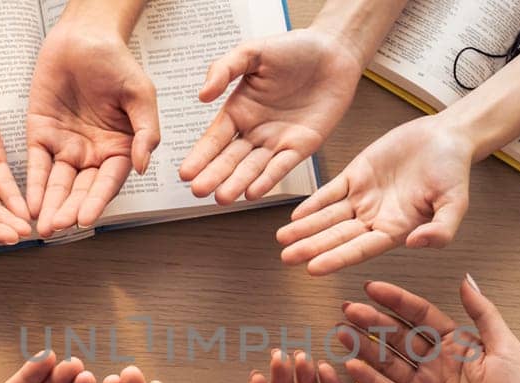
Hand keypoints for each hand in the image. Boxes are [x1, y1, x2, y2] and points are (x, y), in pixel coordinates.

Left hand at [25, 26, 159, 235]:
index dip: (97, 201)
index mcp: (120, 148)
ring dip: (51, 205)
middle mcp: (92, 154)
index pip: (108, 182)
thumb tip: (143, 166)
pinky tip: (29, 204)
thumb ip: (145, 131)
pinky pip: (36, 165)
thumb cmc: (116, 62)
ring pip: (58, 183)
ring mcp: (66, 147)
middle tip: (58, 228)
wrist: (83, 37)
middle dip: (69, 210)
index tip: (86, 219)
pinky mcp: (40, 135)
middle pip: (81, 189)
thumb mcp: (140, 94)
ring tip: (43, 226)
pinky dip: (33, 185)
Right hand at [179, 28, 362, 203]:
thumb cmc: (294, 48)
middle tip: (199, 191)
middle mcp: (255, 129)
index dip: (200, 155)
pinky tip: (253, 192)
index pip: (215, 138)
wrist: (335, 52)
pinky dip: (268, 179)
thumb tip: (202, 95)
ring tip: (222, 198)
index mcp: (239, 109)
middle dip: (214, 175)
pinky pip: (282, 166)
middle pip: (230, 158)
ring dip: (237, 183)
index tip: (185, 172)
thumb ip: (224, 69)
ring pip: (253, 167)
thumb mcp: (252, 52)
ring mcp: (277, 140)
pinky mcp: (302, 146)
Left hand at [278, 115, 472, 275]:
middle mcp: (376, 218)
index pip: (360, 249)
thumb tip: (417, 244)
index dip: (336, 258)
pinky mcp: (356, 175)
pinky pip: (330, 192)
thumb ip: (440, 230)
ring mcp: (364, 198)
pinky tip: (296, 213)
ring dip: (305, 228)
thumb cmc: (453, 171)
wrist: (446, 136)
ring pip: (328, 217)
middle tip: (287, 258)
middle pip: (337, 237)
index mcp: (397, 229)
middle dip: (311, 247)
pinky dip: (313, 202)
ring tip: (282, 238)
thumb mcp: (455, 204)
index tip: (313, 268)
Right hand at [338, 278, 519, 382]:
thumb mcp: (507, 348)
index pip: (420, 316)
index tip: (373, 288)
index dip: (397, 301)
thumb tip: (466, 281)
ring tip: (341, 332)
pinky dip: (369, 381)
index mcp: (456, 346)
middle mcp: (435, 365)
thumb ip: (483, 314)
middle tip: (348, 309)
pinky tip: (352, 365)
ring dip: (363, 348)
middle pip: (398, 337)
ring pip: (387, 363)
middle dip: (372, 322)